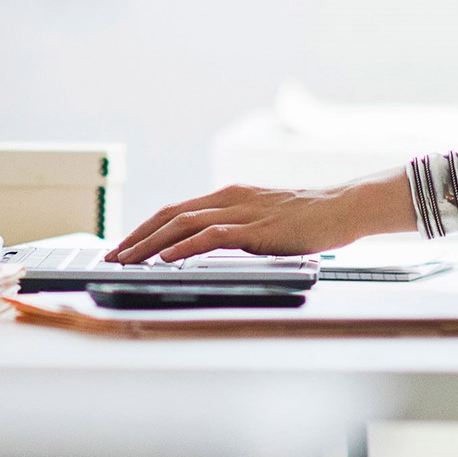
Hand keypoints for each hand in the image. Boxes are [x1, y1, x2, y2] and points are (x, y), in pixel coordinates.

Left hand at [106, 180, 380, 263]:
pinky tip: (167, 259)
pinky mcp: (256, 227)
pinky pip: (212, 236)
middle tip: (113, 256)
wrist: (344, 208)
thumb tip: (207, 250)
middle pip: (170, 214)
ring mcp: (242, 211)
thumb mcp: (264, 221)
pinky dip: (184, 247)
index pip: (175, 210)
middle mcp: (229, 198)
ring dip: (151, 244)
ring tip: (129, 260)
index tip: (124, 246)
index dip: (146, 228)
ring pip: (183, 223)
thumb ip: (237, 230)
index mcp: (229, 196)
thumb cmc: (309, 220)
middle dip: (137, 236)